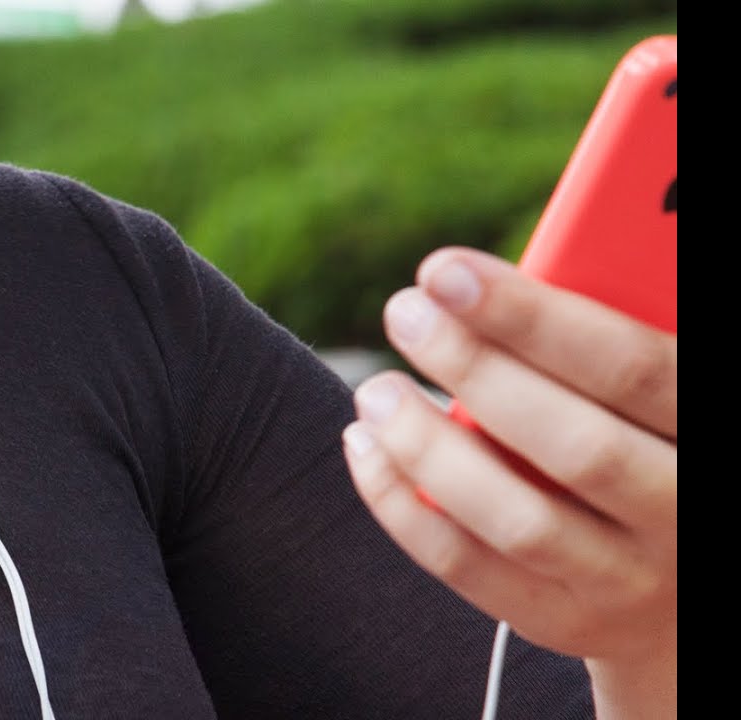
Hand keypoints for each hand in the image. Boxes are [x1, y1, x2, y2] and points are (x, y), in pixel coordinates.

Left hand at [341, 247, 675, 716]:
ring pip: (518, 519)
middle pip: (575, 445)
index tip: (445, 270)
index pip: (633, 368)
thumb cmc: (655, 436)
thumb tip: (494, 281)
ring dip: (428, 446)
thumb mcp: (657, 386)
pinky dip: (403, 506)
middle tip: (404, 311)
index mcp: (711, 427)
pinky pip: (467, 567)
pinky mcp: (566, 621)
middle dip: (474, 369)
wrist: (689, 580)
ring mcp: (630, 581)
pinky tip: (367, 447)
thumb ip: (612, 339)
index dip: (533, 317)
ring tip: (376, 388)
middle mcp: (687, 514)